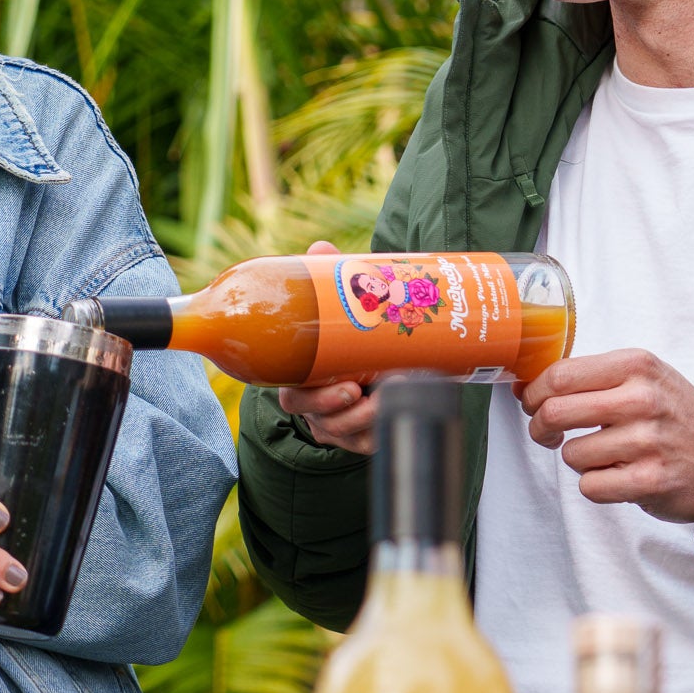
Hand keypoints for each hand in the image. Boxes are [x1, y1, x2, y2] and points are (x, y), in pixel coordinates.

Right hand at [275, 240, 375, 456]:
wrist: (368, 360)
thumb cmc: (341, 334)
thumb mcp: (334, 308)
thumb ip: (328, 280)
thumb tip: (320, 247)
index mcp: (302, 378)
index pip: (296, 395)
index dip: (316, 397)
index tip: (347, 387)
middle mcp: (316, 406)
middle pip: (320, 419)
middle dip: (343, 412)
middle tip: (368, 394)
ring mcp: (337, 424)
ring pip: (344, 434)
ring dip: (367, 422)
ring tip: (390, 402)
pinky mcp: (359, 437)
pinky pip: (366, 445)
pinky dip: (380, 435)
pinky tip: (397, 421)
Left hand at [520, 349, 693, 524]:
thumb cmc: (679, 417)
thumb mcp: (646, 378)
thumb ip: (594, 378)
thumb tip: (528, 386)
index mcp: (635, 366)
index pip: (559, 374)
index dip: (534, 393)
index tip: (531, 403)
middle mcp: (641, 399)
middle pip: (555, 412)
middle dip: (540, 428)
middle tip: (547, 435)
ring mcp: (646, 441)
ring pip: (571, 453)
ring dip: (579, 460)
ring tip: (606, 456)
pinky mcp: (648, 480)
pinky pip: (590, 486)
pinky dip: (597, 486)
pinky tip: (619, 476)